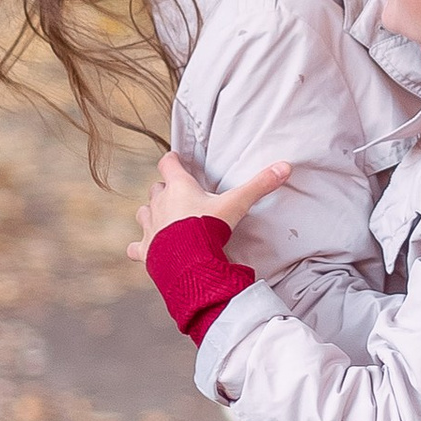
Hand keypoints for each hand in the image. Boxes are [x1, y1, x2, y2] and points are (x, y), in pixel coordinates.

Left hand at [131, 147, 291, 256]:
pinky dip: (138, 247)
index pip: (168, 164)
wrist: (190, 262)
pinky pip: (135, 247)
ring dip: (150, 213)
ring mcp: (150, 227)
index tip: (174, 158)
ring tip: (159, 218)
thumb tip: (285, 167)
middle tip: (174, 194)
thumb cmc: (208, 228)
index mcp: (179, 188)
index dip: (171, 160)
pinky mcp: (145, 250)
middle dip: (163, 189)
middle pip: (155, 188)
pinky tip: (141, 251)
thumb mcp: (236, 204)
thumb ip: (259, 186)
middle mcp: (160, 203)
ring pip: (143, 212)